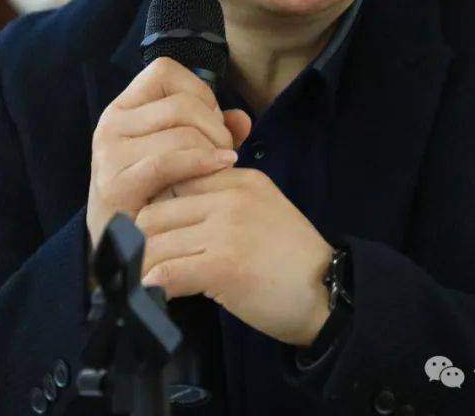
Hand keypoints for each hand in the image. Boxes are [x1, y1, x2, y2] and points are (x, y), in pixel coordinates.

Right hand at [86, 57, 251, 248]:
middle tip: (223, 150)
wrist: (123, 248)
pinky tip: (222, 167)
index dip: (199, 92)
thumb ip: (213, 131)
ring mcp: (109, 154)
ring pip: (181, 131)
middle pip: (181, 103)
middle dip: (214, 125)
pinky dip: (202, 162)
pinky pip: (169, 161)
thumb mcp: (184, 153)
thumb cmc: (159, 194)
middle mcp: (110, 124)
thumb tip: (243, 118)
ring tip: (220, 166)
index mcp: (123, 108)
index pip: (165, 72)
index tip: (211, 122)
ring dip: (212, 147)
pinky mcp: (116, 184)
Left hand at [136, 167, 333, 347]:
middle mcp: (231, 196)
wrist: (329, 293)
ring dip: (146, 266)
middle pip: (156, 209)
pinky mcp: (222, 265)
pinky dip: (155, 286)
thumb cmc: (292, 259)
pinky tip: (159, 295)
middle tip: (147, 262)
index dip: (160, 209)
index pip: (175, 178)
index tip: (158, 233)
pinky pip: (166, 272)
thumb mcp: (261, 209)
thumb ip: (223, 200)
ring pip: (154, 241)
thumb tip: (172, 209)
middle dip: (145, 239)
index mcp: (240, 178)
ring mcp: (226, 229)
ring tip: (150, 281)